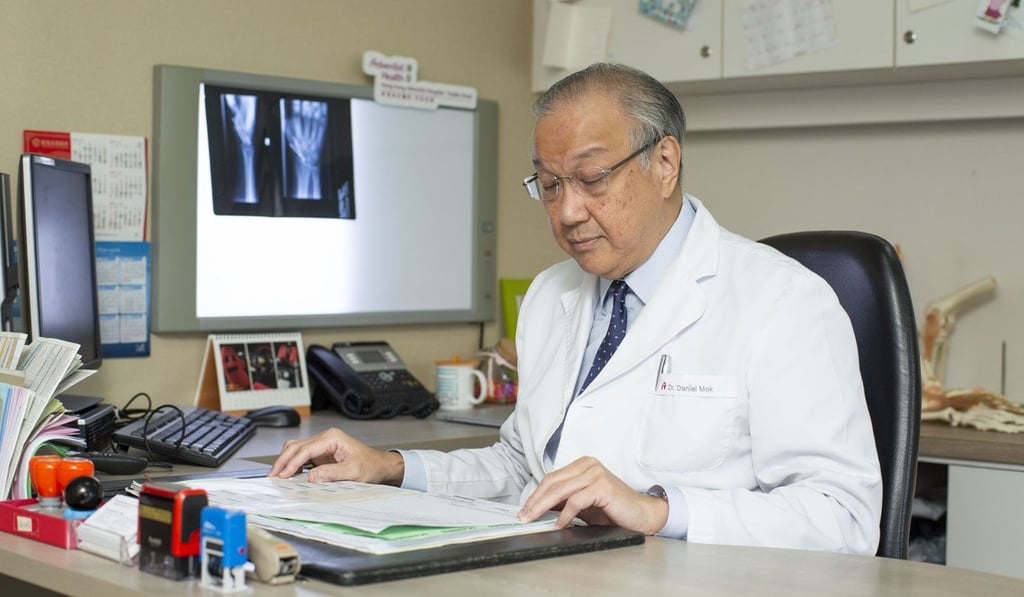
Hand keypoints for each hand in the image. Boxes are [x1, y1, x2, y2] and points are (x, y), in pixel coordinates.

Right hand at [266, 428, 404, 484]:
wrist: (380, 465)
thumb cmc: (371, 466)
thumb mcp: (354, 472)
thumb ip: (332, 474)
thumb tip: (311, 477)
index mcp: (332, 438)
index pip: (305, 449)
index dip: (292, 463)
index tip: (282, 475)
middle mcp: (325, 438)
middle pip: (296, 446)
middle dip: (283, 461)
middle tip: (272, 476)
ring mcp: (322, 445)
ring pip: (296, 449)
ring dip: (285, 461)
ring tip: (276, 476)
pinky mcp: (321, 454)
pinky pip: (302, 457)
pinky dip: (293, 464)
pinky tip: (287, 475)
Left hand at [518, 456, 667, 535]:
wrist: (642, 514)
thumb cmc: (613, 510)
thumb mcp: (582, 503)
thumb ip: (564, 501)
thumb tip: (537, 508)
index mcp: (582, 465)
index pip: (551, 478)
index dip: (535, 495)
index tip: (524, 510)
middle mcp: (588, 465)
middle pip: (552, 483)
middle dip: (534, 502)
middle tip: (523, 517)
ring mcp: (596, 474)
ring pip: (560, 491)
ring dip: (543, 508)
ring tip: (533, 520)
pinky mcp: (602, 486)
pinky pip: (576, 501)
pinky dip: (565, 515)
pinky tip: (559, 525)